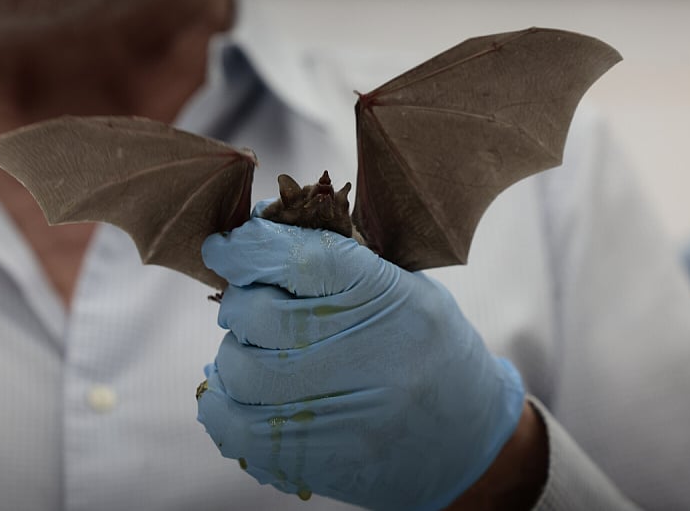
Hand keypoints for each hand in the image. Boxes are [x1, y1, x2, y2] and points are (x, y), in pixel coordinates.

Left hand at [197, 208, 524, 509]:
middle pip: (258, 314)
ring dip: (232, 355)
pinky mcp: (320, 459)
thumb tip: (259, 230)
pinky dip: (222, 406)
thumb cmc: (426, 349)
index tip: (225, 248)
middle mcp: (368, 352)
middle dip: (238, 304)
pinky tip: (237, 394)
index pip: (304, 257)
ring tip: (250, 353)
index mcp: (389, 296)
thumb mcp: (405, 288)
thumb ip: (340, 260)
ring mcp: (344, 412)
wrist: (468, 439)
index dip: (252, 246)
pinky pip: (237, 430)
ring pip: (241, 370)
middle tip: (247, 308)